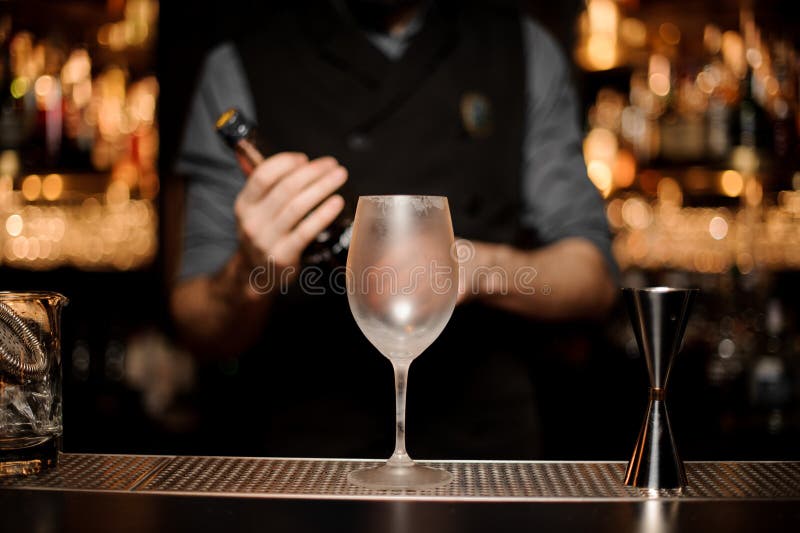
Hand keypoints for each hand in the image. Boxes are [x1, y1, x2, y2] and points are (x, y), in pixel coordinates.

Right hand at [234, 152, 346, 278]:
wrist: (255, 274)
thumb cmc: (265, 234)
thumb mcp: (256, 209)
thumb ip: (267, 185)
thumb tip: (289, 158)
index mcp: (244, 204)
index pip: (262, 175)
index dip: (285, 162)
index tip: (304, 158)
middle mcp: (253, 221)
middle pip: (285, 188)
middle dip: (312, 172)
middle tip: (332, 164)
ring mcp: (267, 240)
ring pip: (298, 206)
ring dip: (322, 187)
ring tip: (340, 176)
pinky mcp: (283, 255)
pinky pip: (306, 230)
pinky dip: (324, 214)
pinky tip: (336, 202)